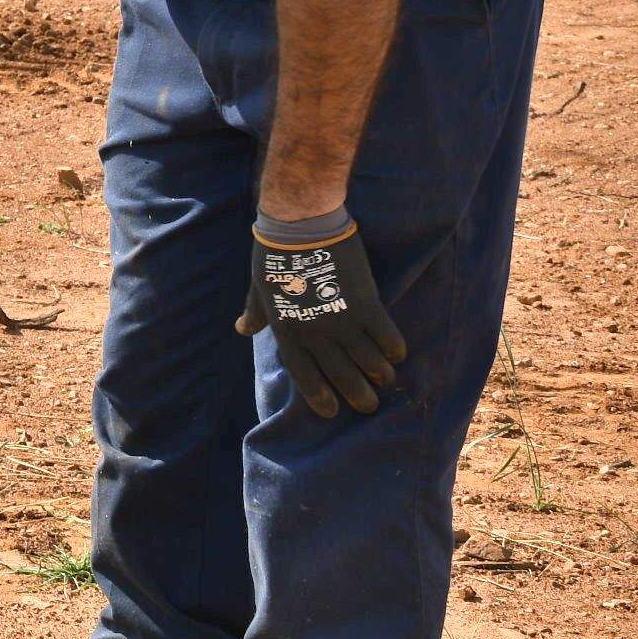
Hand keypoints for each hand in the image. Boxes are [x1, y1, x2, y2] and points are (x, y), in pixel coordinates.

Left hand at [237, 216, 405, 415]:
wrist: (301, 227)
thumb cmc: (274, 255)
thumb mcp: (259, 288)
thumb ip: (256, 313)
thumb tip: (241, 329)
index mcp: (287, 332)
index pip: (304, 376)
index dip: (318, 396)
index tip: (329, 411)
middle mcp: (315, 334)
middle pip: (341, 376)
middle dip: (357, 396)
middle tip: (368, 406)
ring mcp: (342, 322)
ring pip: (368, 362)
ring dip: (379, 375)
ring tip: (386, 381)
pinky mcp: (367, 305)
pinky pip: (386, 337)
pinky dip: (393, 349)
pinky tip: (396, 353)